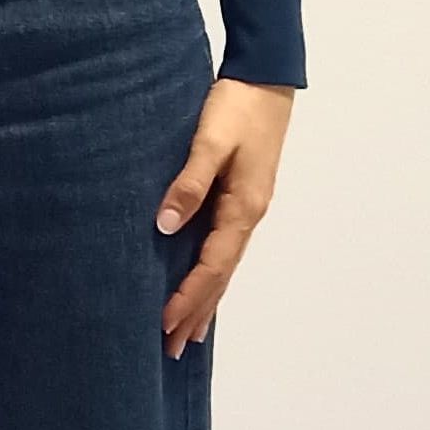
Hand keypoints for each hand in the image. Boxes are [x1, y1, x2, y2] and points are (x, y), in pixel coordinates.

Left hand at [155, 84, 292, 353]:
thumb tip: (165, 225)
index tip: (164, 324)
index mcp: (243, 208)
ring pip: (223, 266)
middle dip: (196, 313)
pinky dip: (211, 274)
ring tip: (187, 334)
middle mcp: (248, 216)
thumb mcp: (209, 142)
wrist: (265, 80)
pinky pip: (223, 248)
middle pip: (220, 277)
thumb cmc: (236, 107)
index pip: (212, 266)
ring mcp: (247, 210)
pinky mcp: (241, 199)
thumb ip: (188, 183)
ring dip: (205, 300)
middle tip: (172, 349)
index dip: (188, 297)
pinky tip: (201, 284)